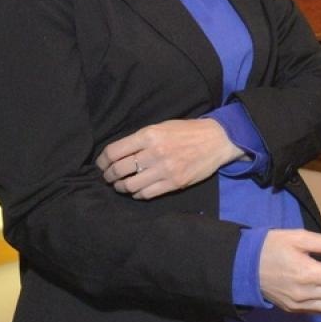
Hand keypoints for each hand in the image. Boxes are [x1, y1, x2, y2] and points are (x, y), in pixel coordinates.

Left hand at [98, 118, 241, 199]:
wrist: (217, 140)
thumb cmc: (188, 131)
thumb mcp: (162, 127)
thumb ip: (141, 139)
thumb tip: (119, 154)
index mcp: (149, 135)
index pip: (114, 152)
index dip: (102, 161)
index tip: (102, 164)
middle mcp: (154, 153)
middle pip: (118, 170)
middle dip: (109, 176)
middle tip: (110, 177)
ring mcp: (165, 169)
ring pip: (130, 185)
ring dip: (121, 187)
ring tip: (122, 185)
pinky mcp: (174, 182)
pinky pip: (146, 194)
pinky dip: (137, 194)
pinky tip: (138, 190)